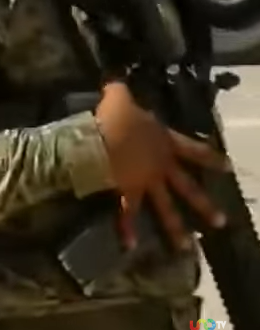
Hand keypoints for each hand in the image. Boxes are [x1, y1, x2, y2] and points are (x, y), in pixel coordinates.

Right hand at [94, 80, 231, 250]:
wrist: (103, 137)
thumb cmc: (116, 117)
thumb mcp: (120, 98)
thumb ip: (120, 91)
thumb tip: (115, 80)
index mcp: (165, 142)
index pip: (193, 150)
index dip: (210, 157)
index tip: (227, 166)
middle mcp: (161, 165)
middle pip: (187, 187)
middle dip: (204, 205)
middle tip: (221, 222)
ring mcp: (146, 181)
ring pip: (165, 207)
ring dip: (175, 229)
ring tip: (187, 248)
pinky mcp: (128, 190)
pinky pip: (128, 211)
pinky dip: (127, 229)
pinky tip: (129, 246)